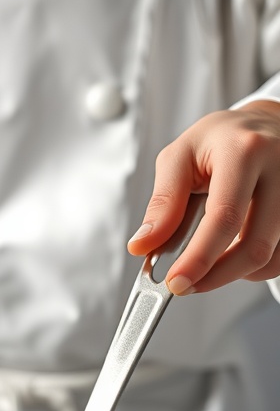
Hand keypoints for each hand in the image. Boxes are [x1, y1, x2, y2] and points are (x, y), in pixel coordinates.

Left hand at [127, 100, 279, 293]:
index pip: (224, 217)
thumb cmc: (219, 141)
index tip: (176, 283)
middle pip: (255, 246)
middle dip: (217, 276)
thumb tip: (143, 246)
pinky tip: (233, 253)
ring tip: (208, 261)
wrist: (263, 125)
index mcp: (244, 152)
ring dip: (234, 273)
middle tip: (186, 285)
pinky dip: (253, 267)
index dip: (199, 258)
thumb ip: (163, 203)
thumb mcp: (179, 158)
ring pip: (270, 258)